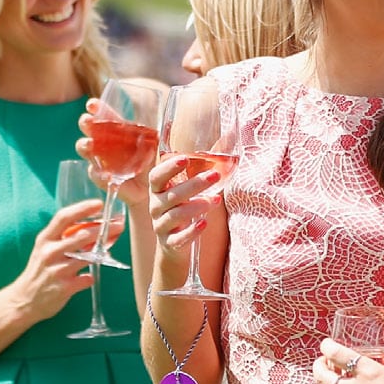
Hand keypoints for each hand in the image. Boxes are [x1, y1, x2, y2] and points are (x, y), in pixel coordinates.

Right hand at [1, 200, 108, 326]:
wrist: (24, 300)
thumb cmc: (39, 270)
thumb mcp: (45, 249)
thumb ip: (63, 238)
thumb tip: (92, 227)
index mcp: (45, 239)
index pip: (63, 217)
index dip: (82, 208)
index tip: (99, 203)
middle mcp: (50, 252)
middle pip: (80, 235)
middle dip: (103, 229)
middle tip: (118, 225)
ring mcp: (57, 270)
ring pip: (87, 257)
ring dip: (101, 252)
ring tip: (108, 248)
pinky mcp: (64, 288)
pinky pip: (86, 279)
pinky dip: (90, 278)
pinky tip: (89, 278)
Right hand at [73, 99, 153, 212]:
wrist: (154, 186)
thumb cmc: (155, 159)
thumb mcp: (157, 144)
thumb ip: (159, 135)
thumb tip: (170, 125)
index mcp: (118, 129)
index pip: (104, 115)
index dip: (96, 108)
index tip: (91, 105)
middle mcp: (106, 142)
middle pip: (89, 128)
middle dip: (85, 123)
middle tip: (87, 122)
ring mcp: (102, 159)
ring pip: (86, 149)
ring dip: (84, 145)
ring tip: (90, 145)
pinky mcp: (104, 178)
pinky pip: (96, 174)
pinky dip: (98, 173)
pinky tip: (104, 173)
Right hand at [143, 149, 220, 270]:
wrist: (174, 245)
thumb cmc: (183, 208)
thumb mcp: (186, 189)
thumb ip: (201, 167)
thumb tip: (227, 138)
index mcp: (158, 190)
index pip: (156, 176)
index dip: (168, 168)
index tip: (185, 159)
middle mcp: (156, 207)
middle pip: (171, 195)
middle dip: (194, 184)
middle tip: (215, 176)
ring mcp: (161, 226)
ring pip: (175, 215)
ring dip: (197, 206)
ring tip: (216, 200)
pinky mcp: (169, 244)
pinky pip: (178, 238)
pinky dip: (191, 231)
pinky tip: (204, 223)